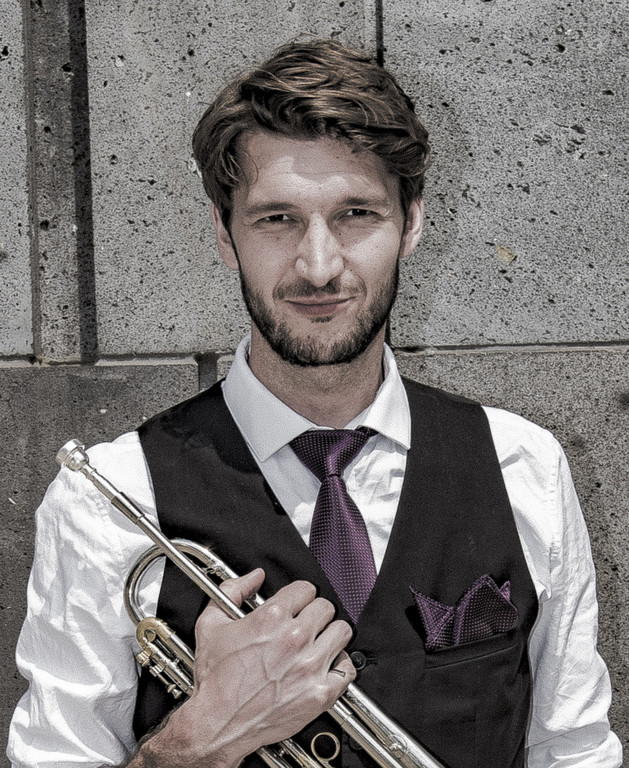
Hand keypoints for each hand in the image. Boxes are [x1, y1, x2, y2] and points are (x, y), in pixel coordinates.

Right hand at [136, 569, 354, 767]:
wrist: (217, 724)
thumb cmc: (214, 678)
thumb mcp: (211, 624)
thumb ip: (232, 590)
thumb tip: (254, 576)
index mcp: (271, 617)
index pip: (306, 588)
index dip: (299, 595)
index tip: (296, 605)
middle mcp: (294, 638)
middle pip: (326, 607)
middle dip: (315, 612)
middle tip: (306, 623)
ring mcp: (310, 666)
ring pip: (342, 631)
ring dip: (331, 634)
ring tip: (318, 642)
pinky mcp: (320, 693)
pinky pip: (347, 669)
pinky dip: (340, 666)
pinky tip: (326, 666)